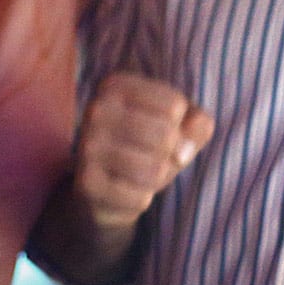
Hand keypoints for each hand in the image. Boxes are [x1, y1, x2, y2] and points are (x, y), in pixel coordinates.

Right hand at [73, 72, 213, 231]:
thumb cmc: (148, 145)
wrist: (106, 187)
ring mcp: (88, 145)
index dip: (180, 125)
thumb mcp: (179, 125)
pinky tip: (126, 191)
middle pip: (166, 135)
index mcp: (116, 86)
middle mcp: (97, 109)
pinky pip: (140, 197)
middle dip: (170, 153)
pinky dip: (142, 199)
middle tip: (153, 156)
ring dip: (158, 178)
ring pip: (155, 169)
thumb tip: (185, 147)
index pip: (175, 105)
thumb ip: (197, 123)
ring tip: (142, 174)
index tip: (160, 129)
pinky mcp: (86, 182)